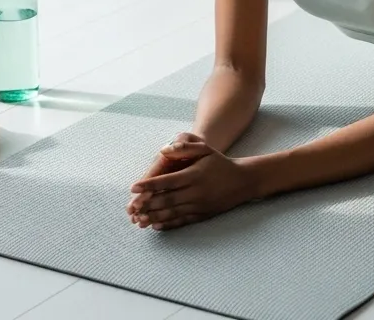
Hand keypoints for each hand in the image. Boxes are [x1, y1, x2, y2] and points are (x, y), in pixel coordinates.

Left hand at [127, 137, 257, 230]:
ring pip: (173, 213)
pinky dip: (168, 224)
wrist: (243, 181)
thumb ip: (185, 148)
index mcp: (194, 175)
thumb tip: (164, 150)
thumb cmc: (220, 163)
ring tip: (138, 220)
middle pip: (167, 199)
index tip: (134, 187)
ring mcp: (199, 205)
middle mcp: (196, 192)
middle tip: (131, 208)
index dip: (150, 184)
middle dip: (147, 204)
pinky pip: (182, 221)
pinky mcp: (202, 214)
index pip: (168, 181)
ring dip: (154, 216)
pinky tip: (155, 225)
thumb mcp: (206, 149)